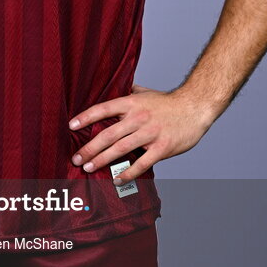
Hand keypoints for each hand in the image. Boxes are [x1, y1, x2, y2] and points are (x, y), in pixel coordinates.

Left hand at [69, 84, 214, 182]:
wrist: (195, 107)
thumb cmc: (168, 102)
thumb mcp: (145, 92)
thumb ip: (128, 92)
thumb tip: (113, 87)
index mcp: (131, 103)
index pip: (103, 109)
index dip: (86, 117)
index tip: (71, 126)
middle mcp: (138, 118)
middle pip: (108, 134)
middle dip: (89, 148)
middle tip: (75, 158)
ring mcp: (150, 133)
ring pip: (121, 149)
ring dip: (102, 160)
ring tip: (88, 168)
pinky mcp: (162, 148)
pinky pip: (142, 163)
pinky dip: (128, 173)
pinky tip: (117, 179)